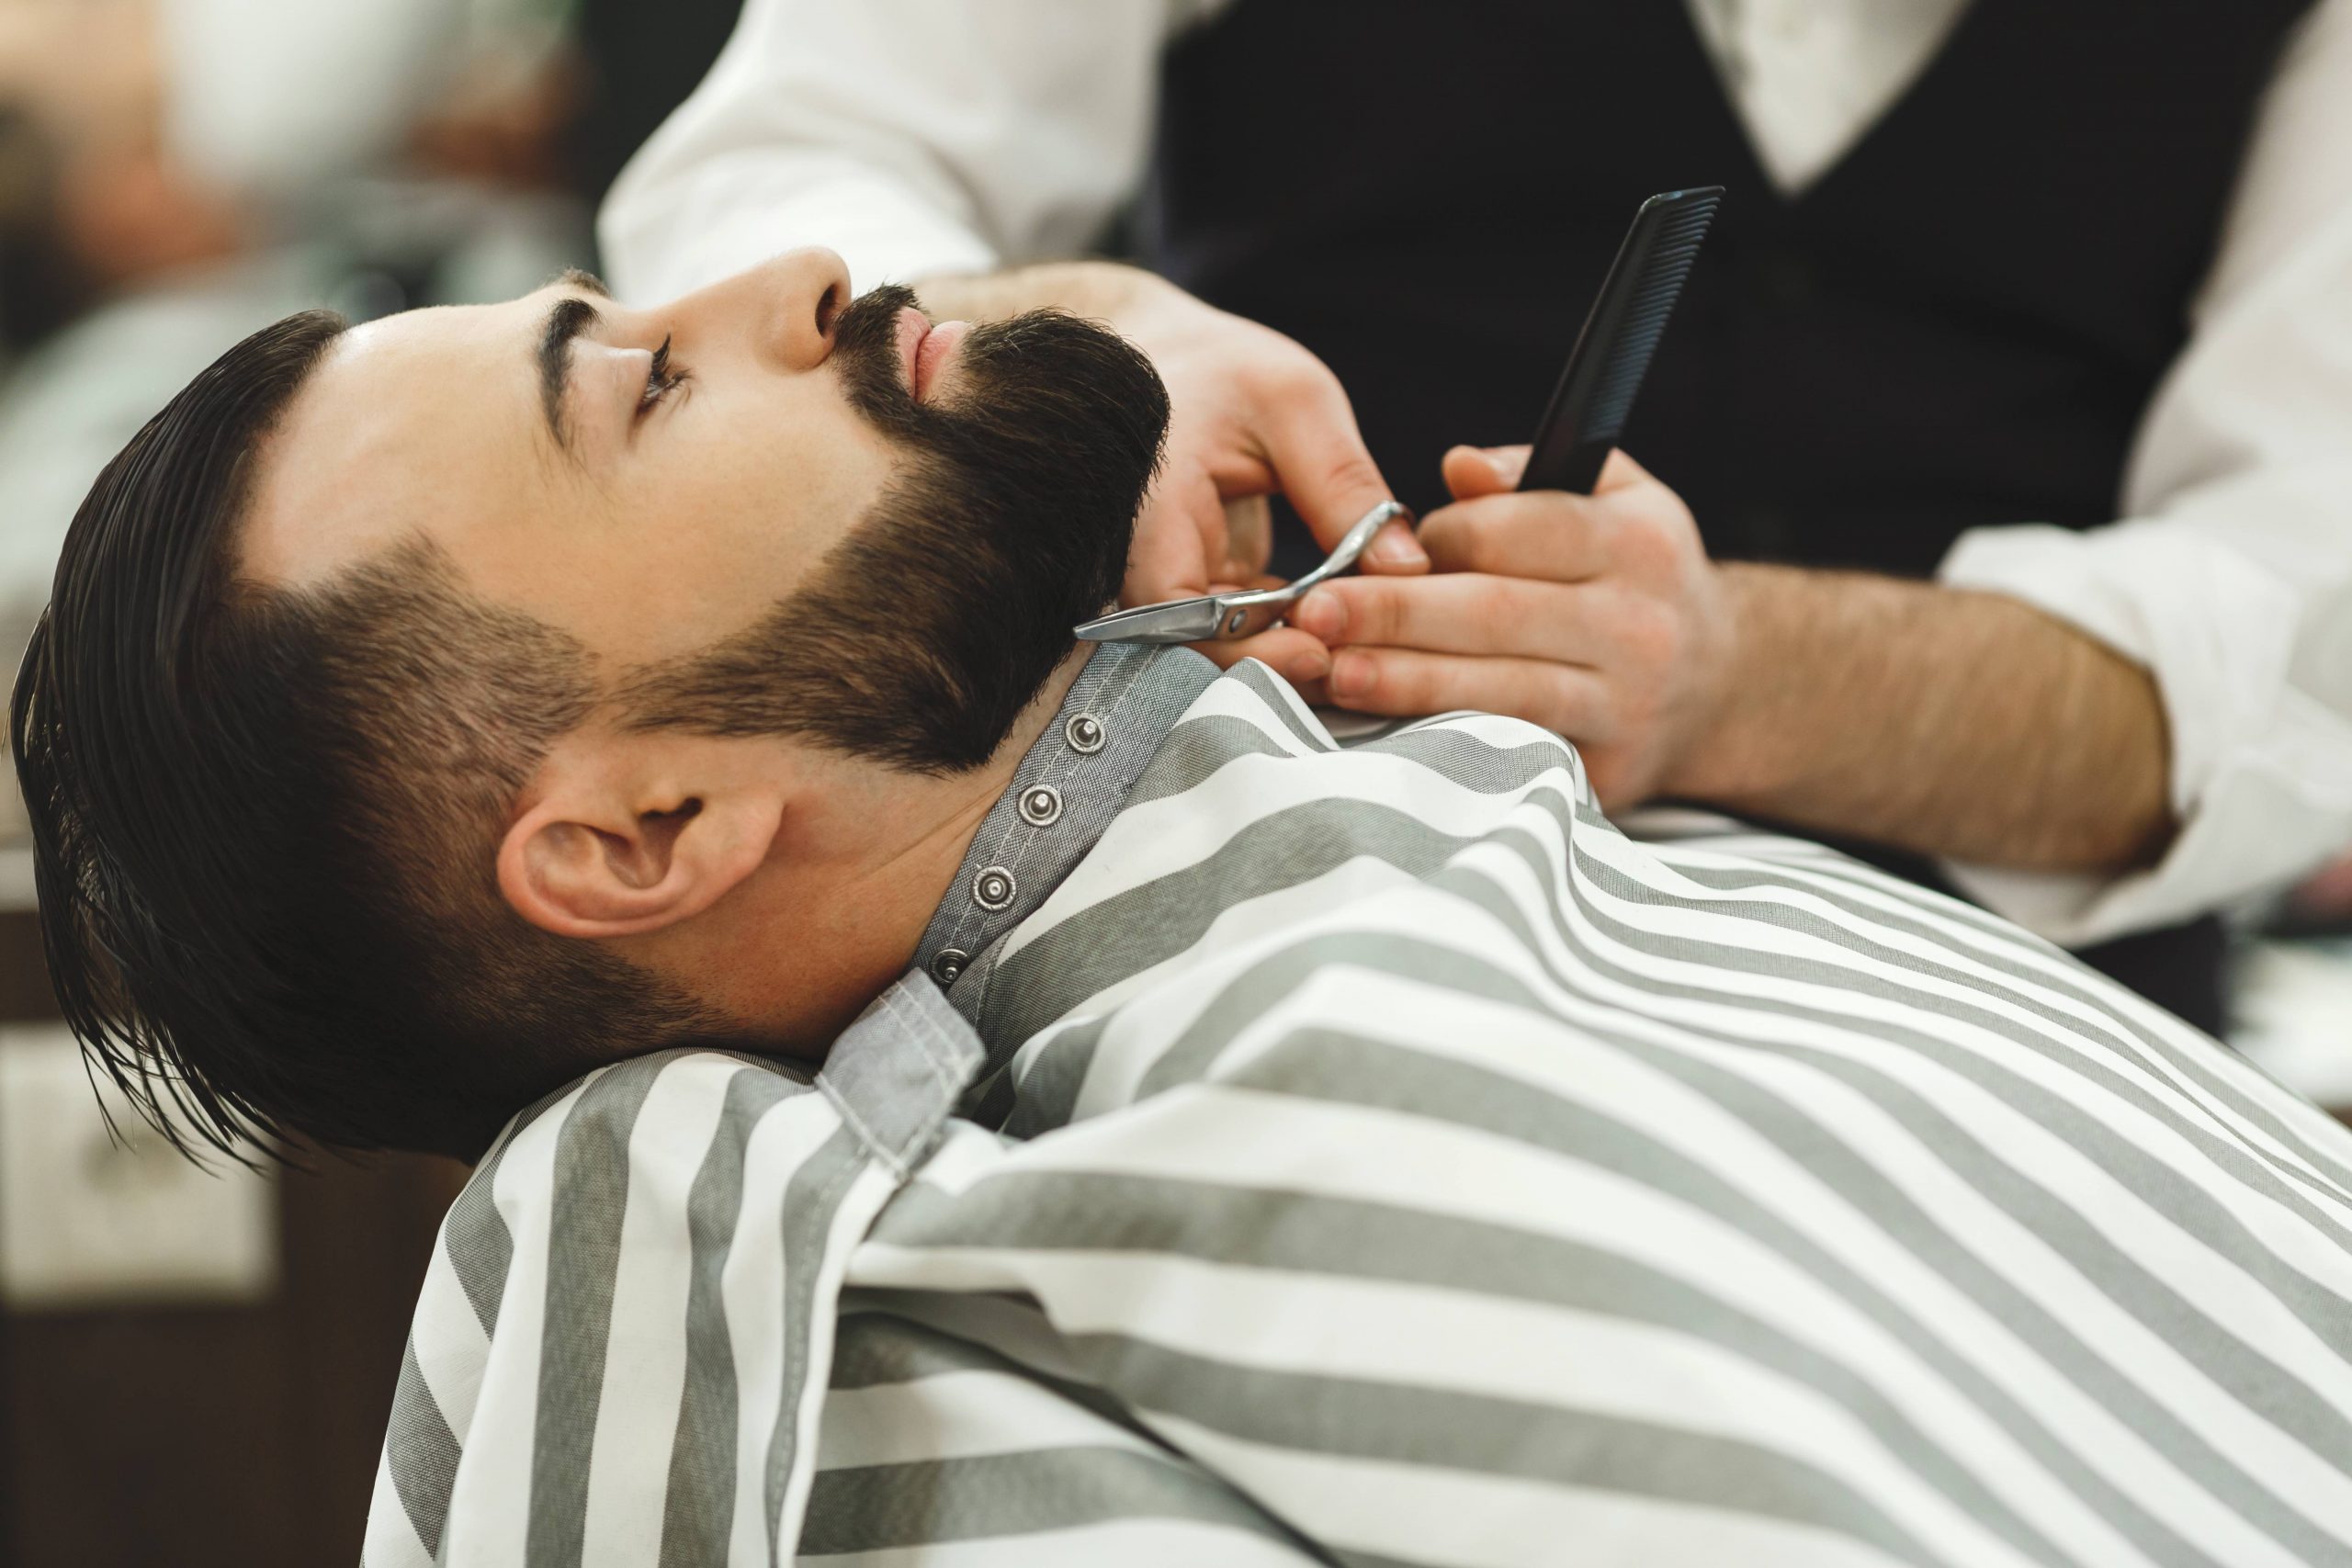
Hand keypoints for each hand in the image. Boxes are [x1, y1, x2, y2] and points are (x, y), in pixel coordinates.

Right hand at [1057, 267, 1427, 680]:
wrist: (1175, 365)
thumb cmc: (1224, 371)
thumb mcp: (1294, 405)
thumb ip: (1345, 486)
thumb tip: (1408, 570)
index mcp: (1147, 508)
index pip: (1173, 615)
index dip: (1243, 647)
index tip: (1319, 650)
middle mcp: (1141, 559)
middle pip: (1194, 650)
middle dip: (1277, 664)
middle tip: (1356, 663)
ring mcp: (1168, 581)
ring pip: (1218, 651)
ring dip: (1288, 655)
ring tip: (1360, 649)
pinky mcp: (1198, 591)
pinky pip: (1236, 635)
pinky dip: (1287, 636)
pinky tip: (1341, 629)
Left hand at [1290, 444, 1735, 806]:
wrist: (1718, 688)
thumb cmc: (1634, 578)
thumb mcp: (1614, 501)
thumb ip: (1530, 476)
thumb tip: (1456, 467)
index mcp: (1637, 541)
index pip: (1514, 531)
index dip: (1435, 539)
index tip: (1374, 547)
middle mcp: (1640, 623)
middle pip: (1496, 613)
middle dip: (1396, 612)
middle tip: (1315, 613)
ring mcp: (1625, 705)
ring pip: (1499, 690)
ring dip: (1408, 683)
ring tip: (1336, 674)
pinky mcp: (1606, 772)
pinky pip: (1510, 752)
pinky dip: (1442, 742)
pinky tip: (1384, 734)